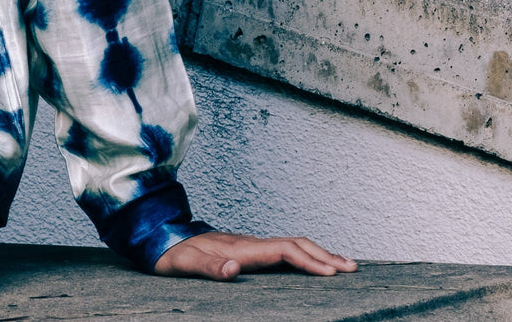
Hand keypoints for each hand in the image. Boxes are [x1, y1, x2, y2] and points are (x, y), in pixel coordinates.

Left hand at [153, 231, 358, 280]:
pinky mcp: (247, 249)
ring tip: (344, 265)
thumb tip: (233, 269)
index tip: (331, 274)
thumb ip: (207, 267)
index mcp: (239, 248)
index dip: (308, 261)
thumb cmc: (170, 255)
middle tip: (352, 268)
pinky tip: (312, 264)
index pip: (282, 251)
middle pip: (294, 244)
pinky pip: (282, 250)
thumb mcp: (183, 264)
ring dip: (318, 254)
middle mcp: (248, 244)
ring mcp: (249, 245)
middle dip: (324, 255)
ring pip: (291, 245)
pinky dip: (304, 255)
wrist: (158, 238)